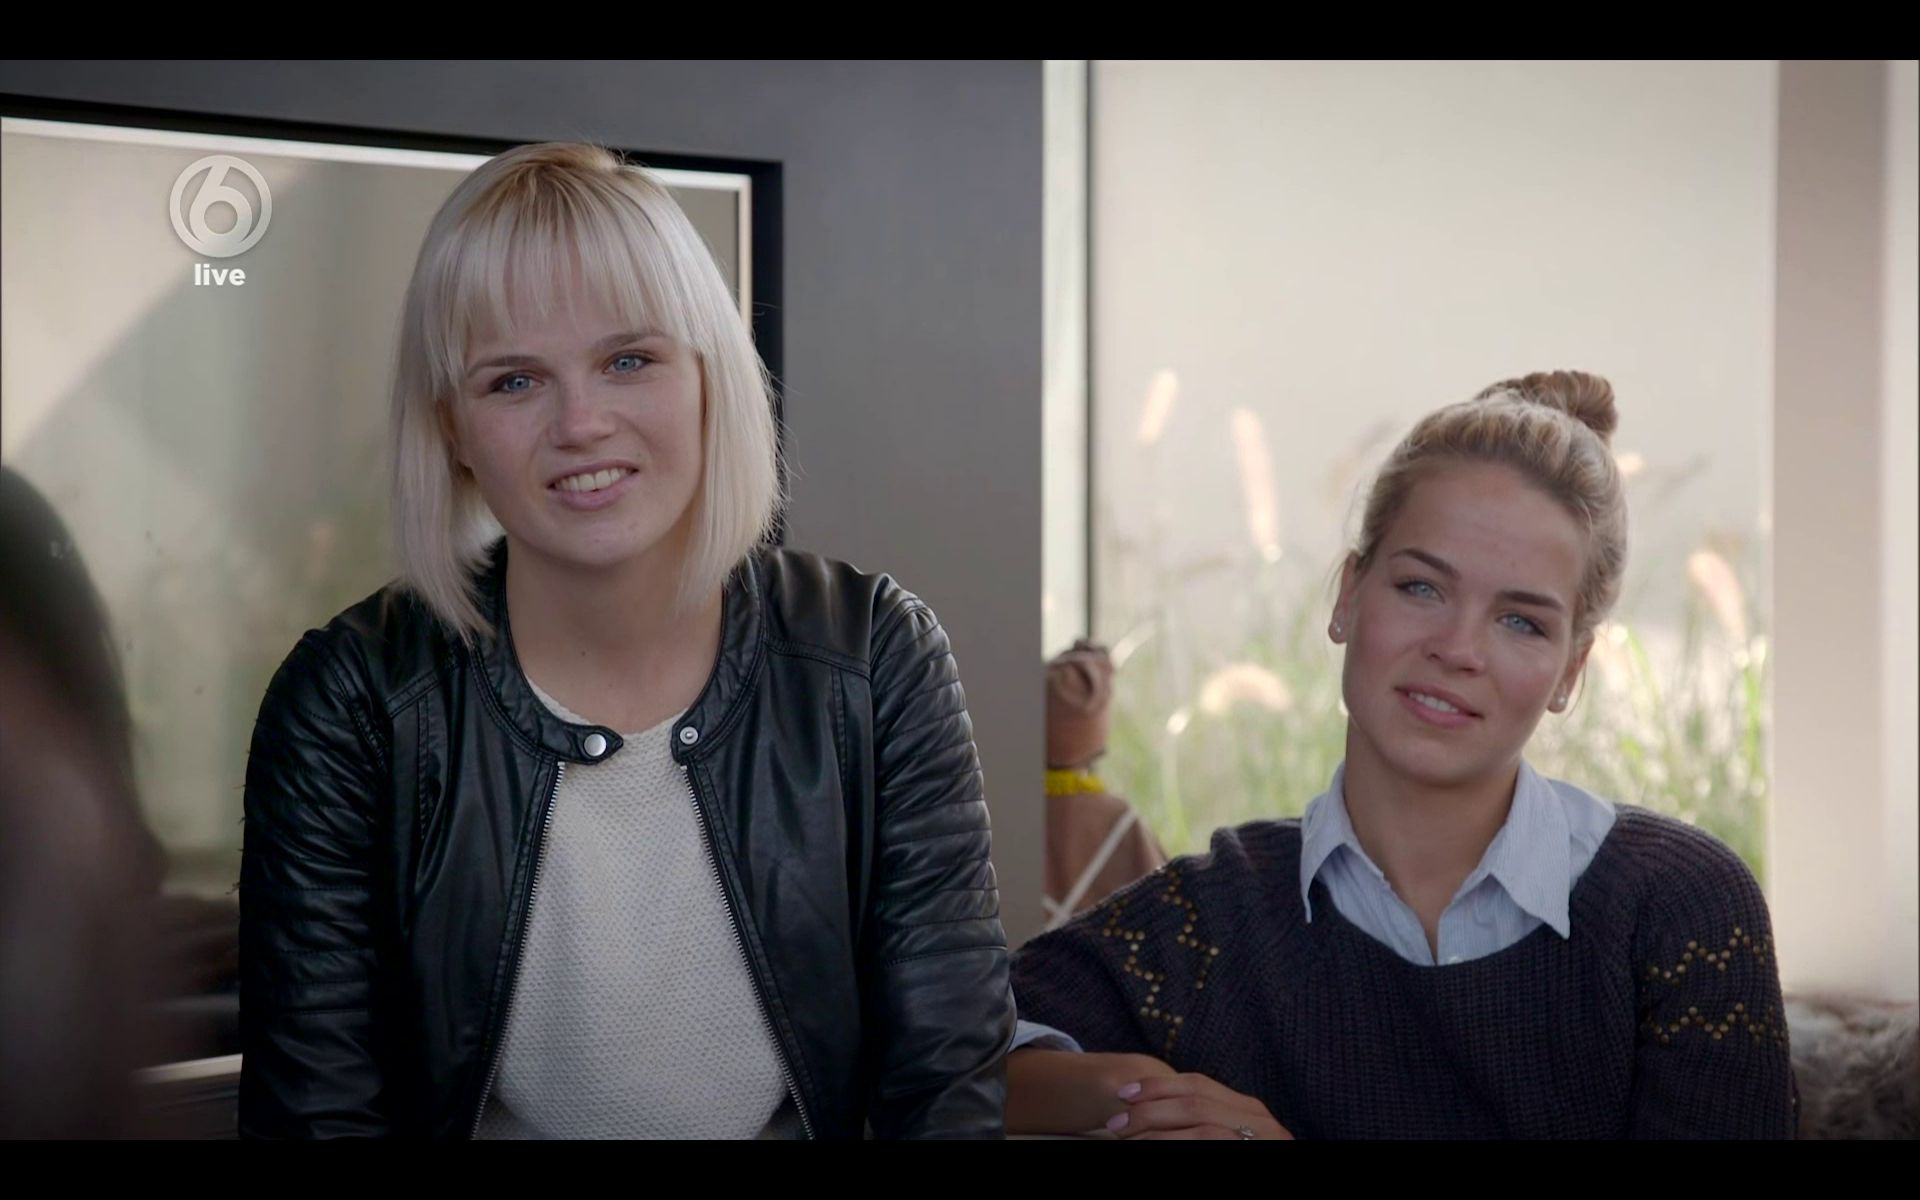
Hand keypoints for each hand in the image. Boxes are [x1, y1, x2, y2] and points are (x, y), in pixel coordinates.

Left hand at [1106, 1073, 1293, 1139]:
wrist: (1286, 1173)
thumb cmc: (1245, 1149)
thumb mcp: (1227, 1134)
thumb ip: (1201, 1123)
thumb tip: (1147, 1112)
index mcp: (1249, 1109)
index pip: (1198, 1085)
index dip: (1159, 1086)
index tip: (1123, 1094)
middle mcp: (1260, 1121)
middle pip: (1197, 1103)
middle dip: (1150, 1111)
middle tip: (1115, 1125)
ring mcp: (1263, 1140)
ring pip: (1202, 1130)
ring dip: (1159, 1135)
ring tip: (1129, 1141)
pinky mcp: (1257, 1153)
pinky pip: (1212, 1145)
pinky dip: (1178, 1147)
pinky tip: (1156, 1150)